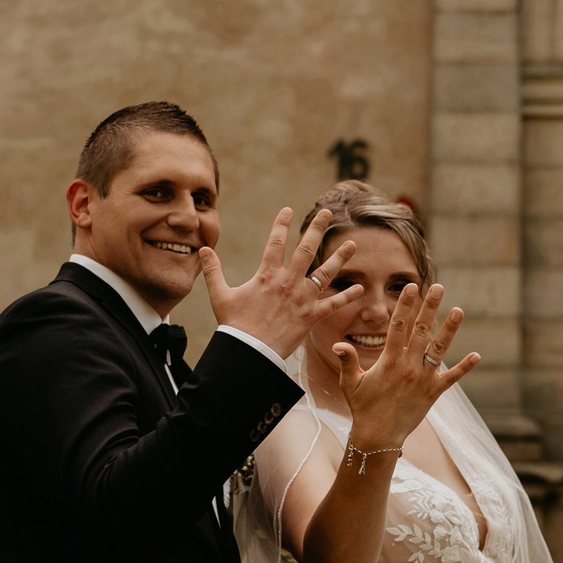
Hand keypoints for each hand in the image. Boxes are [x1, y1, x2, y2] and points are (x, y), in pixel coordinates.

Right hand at [200, 208, 366, 356]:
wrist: (249, 352)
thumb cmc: (234, 326)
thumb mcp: (220, 296)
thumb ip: (214, 271)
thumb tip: (203, 249)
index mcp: (267, 275)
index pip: (275, 242)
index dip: (281, 224)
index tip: (288, 210)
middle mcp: (288, 282)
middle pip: (307, 249)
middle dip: (317, 228)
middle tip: (327, 213)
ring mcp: (302, 299)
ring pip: (325, 273)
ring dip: (340, 258)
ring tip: (351, 244)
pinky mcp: (311, 316)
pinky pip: (333, 304)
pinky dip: (347, 296)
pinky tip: (359, 288)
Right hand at [335, 281, 478, 448]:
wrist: (379, 436)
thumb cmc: (362, 407)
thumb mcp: (349, 383)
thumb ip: (347, 361)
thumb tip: (338, 344)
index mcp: (389, 361)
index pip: (398, 326)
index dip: (405, 305)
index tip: (411, 287)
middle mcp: (409, 367)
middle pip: (421, 331)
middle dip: (430, 307)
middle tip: (439, 288)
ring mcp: (423, 379)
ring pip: (439, 349)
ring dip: (450, 329)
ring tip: (459, 310)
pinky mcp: (434, 393)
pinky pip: (452, 378)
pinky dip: (464, 368)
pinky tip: (476, 356)